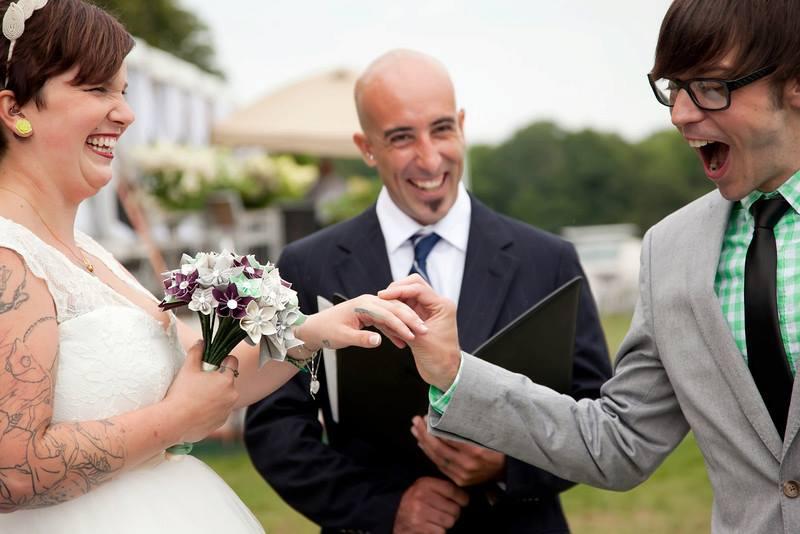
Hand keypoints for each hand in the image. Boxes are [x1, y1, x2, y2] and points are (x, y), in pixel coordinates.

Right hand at [163, 341, 238, 442]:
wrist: (174, 422)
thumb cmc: (181, 394)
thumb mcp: (188, 368)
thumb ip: (197, 352)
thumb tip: (202, 342)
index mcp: (226, 379)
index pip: (232, 361)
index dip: (222, 360)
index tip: (213, 363)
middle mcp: (232, 395)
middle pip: (228, 380)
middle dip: (217, 379)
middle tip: (200, 382)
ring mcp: (228, 409)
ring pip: (225, 396)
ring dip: (216, 394)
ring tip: (198, 397)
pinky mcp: (222, 421)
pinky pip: (220, 410)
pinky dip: (213, 409)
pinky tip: (198, 409)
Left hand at [295, 294, 426, 351]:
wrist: (315, 328)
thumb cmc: (326, 330)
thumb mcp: (343, 337)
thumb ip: (361, 339)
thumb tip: (378, 341)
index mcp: (363, 304)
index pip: (388, 313)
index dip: (402, 325)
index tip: (414, 334)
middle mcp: (369, 302)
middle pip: (395, 309)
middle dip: (411, 320)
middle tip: (424, 330)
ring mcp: (370, 307)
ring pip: (394, 314)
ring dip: (406, 324)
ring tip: (419, 335)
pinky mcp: (370, 314)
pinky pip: (387, 321)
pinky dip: (395, 330)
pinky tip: (404, 341)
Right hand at [379, 275, 460, 389]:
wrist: (444, 373)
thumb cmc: (438, 358)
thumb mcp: (420, 339)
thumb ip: (405, 322)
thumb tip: (387, 310)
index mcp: (442, 305)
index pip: (418, 288)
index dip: (398, 290)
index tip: (382, 295)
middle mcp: (437, 304)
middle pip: (414, 285)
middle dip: (397, 289)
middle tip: (382, 297)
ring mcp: (429, 310)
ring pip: (409, 294)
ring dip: (396, 298)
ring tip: (382, 306)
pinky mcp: (422, 317)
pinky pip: (407, 305)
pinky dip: (397, 307)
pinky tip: (387, 314)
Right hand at [393, 477, 468, 533]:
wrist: (400, 521)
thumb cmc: (417, 503)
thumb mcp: (426, 489)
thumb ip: (442, 488)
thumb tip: (465, 496)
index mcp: (424, 484)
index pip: (451, 490)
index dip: (462, 497)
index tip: (465, 501)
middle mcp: (420, 496)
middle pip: (454, 508)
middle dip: (454, 513)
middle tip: (447, 513)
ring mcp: (418, 513)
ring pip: (450, 521)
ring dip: (447, 523)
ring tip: (438, 520)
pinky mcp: (419, 527)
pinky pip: (442, 532)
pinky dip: (439, 531)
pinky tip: (432, 527)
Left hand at [411, 416, 505, 486]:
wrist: (507, 469)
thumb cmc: (497, 445)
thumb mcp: (488, 431)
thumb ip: (470, 425)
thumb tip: (450, 410)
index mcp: (476, 451)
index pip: (448, 438)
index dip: (434, 427)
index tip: (426, 416)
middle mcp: (468, 464)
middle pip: (439, 449)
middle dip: (424, 434)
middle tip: (415, 421)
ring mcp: (463, 475)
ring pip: (437, 458)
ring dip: (424, 444)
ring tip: (415, 430)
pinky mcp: (460, 481)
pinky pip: (441, 466)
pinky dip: (431, 455)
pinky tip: (424, 445)